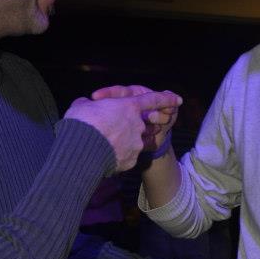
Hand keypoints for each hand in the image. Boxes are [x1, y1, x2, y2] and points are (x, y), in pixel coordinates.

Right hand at [64, 90, 181, 171]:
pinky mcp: (131, 160)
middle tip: (111, 129)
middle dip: (130, 126)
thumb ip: (89, 104)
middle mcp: (138, 124)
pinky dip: (119, 156)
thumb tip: (85, 104)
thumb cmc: (81, 123)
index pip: (153, 100)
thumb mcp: (81, 106)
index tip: (178, 99)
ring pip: (136, 141)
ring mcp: (137, 144)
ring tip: (106, 144)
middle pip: (141, 124)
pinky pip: (128, 156)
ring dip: (126, 142)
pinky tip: (105, 157)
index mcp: (129, 107)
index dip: (165, 98)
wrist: (80, 150)